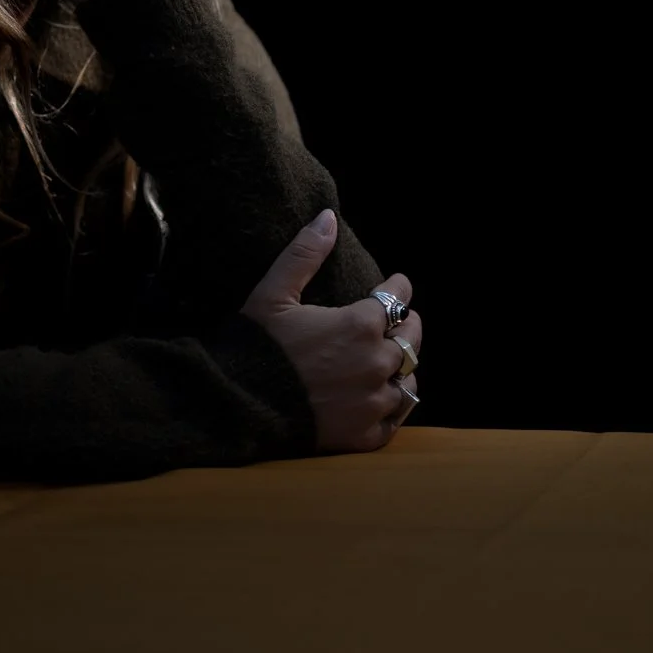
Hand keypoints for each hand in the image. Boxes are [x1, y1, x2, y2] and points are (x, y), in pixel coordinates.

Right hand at [239, 213, 422, 453]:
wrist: (241, 404)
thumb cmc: (257, 344)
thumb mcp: (274, 291)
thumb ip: (305, 253)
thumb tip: (328, 217)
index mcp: (360, 326)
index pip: (395, 300)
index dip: (397, 287)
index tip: (397, 283)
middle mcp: (376, 364)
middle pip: (411, 340)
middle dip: (407, 325)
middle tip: (401, 320)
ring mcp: (374, 403)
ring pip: (409, 381)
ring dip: (405, 367)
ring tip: (396, 361)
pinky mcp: (365, 435)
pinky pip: (395, 420)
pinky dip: (394, 407)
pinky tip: (386, 398)